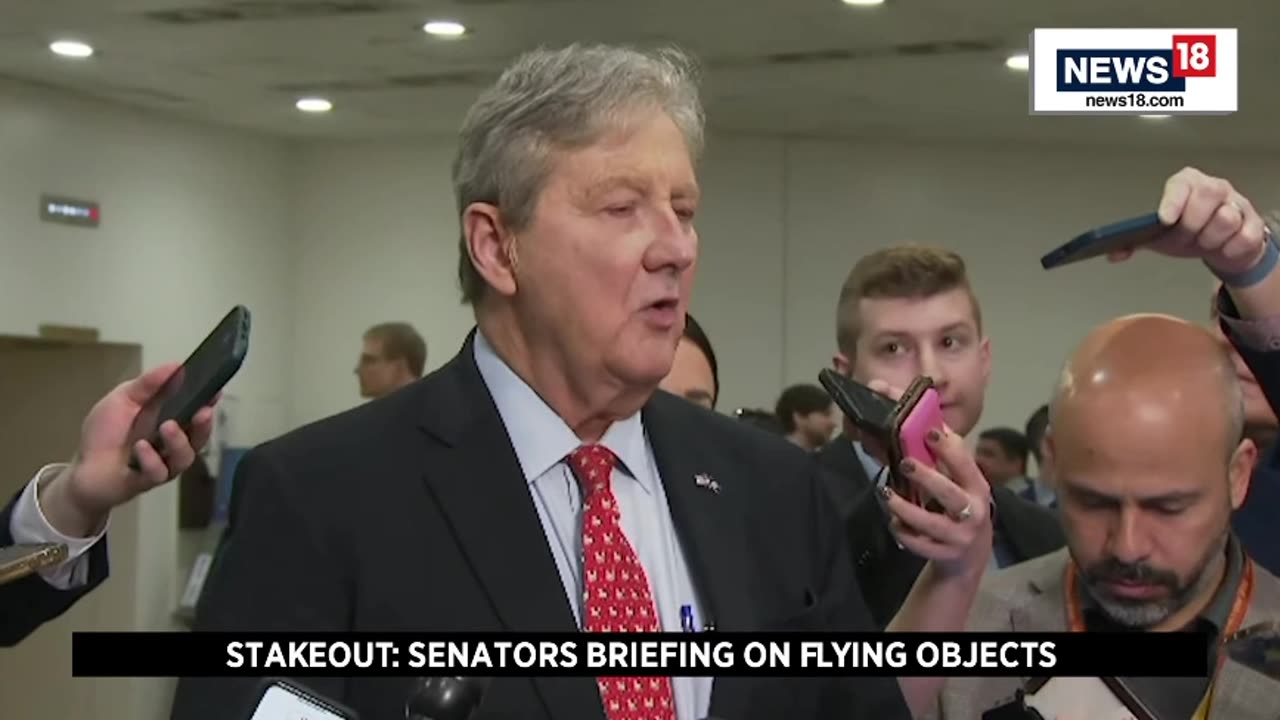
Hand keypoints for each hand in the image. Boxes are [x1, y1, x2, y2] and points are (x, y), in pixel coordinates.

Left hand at [41, 364, 216, 536]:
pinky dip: (152, 459)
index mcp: (170, 421)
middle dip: (205, 425)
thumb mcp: (123, 399)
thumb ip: (148, 384)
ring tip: (167, 427)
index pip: (196, 410)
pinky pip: (159, 472)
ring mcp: (163, 464)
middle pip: (199, 437)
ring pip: (184, 457)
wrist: (81, 469)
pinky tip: (140, 448)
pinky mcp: (148, 481)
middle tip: (203, 412)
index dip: (208, 401)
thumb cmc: (105, 433)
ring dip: (179, 441)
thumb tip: (177, 366)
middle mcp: (172, 444)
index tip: (216, 390)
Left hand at [866, 380, 992, 578]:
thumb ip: (947, 460)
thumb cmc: (962, 510)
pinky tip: (893, 522)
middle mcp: (973, 512)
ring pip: (930, 523)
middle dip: (926, 477)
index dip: (949, 448)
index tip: (930, 432)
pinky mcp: (944, 555)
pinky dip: (903, 532)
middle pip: (949, 494)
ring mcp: (959, 537)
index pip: (966, 465)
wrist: (970, 558)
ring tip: (885, 493)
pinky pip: (919, 544)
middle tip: (904, 462)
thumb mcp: (963, 486)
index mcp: (977, 488)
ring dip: (905, 508)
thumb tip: (930, 421)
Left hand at [1108, 166, 1269, 274]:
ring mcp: (1238, 203)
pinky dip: (1230, 249)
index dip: (1173, 200)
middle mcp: (1214, 188)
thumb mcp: (1159, 237)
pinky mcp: (1254, 223)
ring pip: (1226, 219)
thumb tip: (1113, 254)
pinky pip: (1244, 237)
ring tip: (1204, 242)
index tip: (1164, 219)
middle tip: (1185, 239)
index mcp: (1187, 184)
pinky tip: (1223, 248)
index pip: (1181, 184)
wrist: (1220, 246)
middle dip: (1191, 226)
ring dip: (1210, 239)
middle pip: (1206, 198)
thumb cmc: (1186, 232)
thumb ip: (1134, 243)